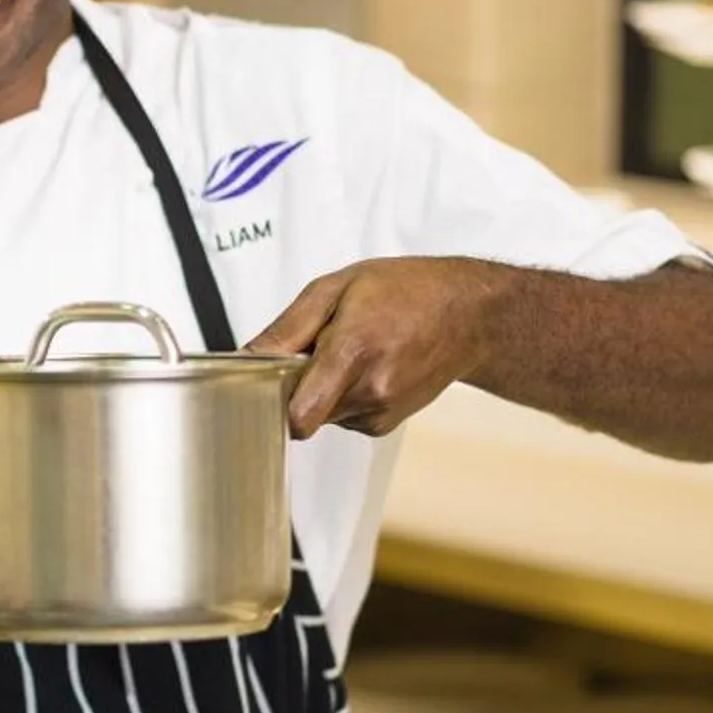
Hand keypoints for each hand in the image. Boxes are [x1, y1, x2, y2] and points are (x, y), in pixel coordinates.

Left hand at [247, 256, 510, 438]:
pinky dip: (344, 397)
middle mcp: (371, 390)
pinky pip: (344, 418)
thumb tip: (245, 358)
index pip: (298, 416)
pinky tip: (367, 367)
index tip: (269, 382)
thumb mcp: (335, 289)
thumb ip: (286, 329)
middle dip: (299, 386)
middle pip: (303, 413)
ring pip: (323, 416)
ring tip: (353, 352)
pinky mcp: (388, 423)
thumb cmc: (405, 291)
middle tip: (318, 350)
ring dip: (323, 390)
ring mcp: (383, 411)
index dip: (273, 403)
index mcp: (353, 352)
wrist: (468, 314)